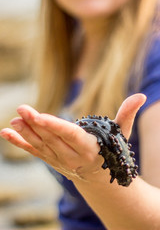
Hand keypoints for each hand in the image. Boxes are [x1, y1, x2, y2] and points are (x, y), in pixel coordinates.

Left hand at [0, 94, 145, 181]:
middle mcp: (72, 157)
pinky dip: (19, 143)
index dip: (55, 126)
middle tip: (22, 109)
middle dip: (36, 125)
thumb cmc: (110, 151)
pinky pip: (33, 152)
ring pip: (40, 146)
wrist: (99, 177)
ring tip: (15, 121)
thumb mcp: (121, 134)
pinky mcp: (50, 160)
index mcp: (89, 148)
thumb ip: (127, 115)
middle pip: (52, 139)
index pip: (70, 135)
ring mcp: (59, 160)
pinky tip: (6, 133)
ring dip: (26, 133)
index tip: (39, 116)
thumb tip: (142, 95)